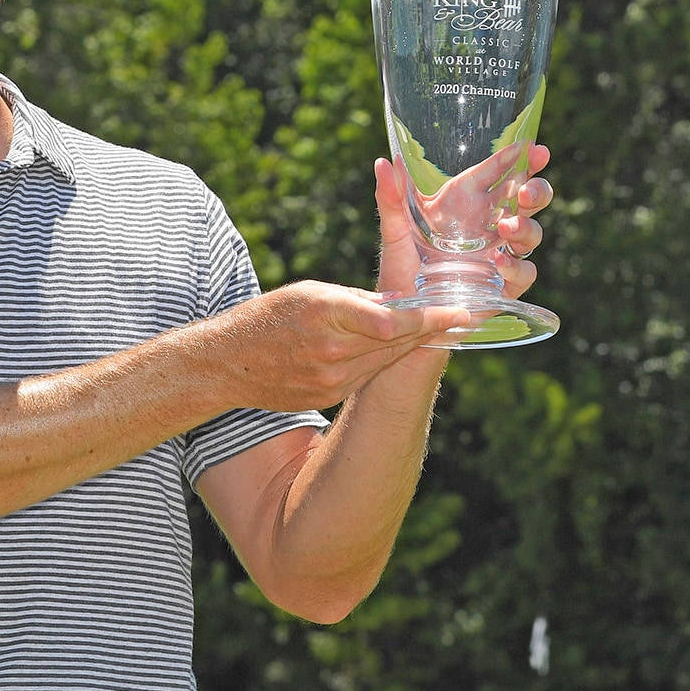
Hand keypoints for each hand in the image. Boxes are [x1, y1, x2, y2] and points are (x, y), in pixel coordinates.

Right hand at [202, 281, 472, 412]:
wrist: (227, 365)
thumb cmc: (268, 317)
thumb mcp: (308, 293)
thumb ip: (355, 301)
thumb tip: (398, 303)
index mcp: (325, 314)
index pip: (392, 321)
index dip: (430, 318)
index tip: (461, 312)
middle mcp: (331, 352)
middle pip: (397, 343)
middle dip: (429, 328)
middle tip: (460, 316)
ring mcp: (331, 380)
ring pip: (386, 362)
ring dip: (409, 346)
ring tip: (433, 329)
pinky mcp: (328, 397)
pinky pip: (367, 377)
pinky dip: (381, 362)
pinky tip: (393, 351)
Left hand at [374, 144, 553, 300]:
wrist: (404, 311)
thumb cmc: (401, 265)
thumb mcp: (395, 229)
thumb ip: (391, 197)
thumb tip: (383, 162)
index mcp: (468, 202)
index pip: (500, 173)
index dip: (520, 159)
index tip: (534, 148)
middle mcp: (489, 224)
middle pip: (527, 200)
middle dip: (536, 190)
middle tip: (526, 191)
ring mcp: (499, 253)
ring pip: (531, 233)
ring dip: (526, 227)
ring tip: (508, 227)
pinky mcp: (502, 285)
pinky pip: (523, 273)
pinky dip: (516, 267)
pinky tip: (500, 262)